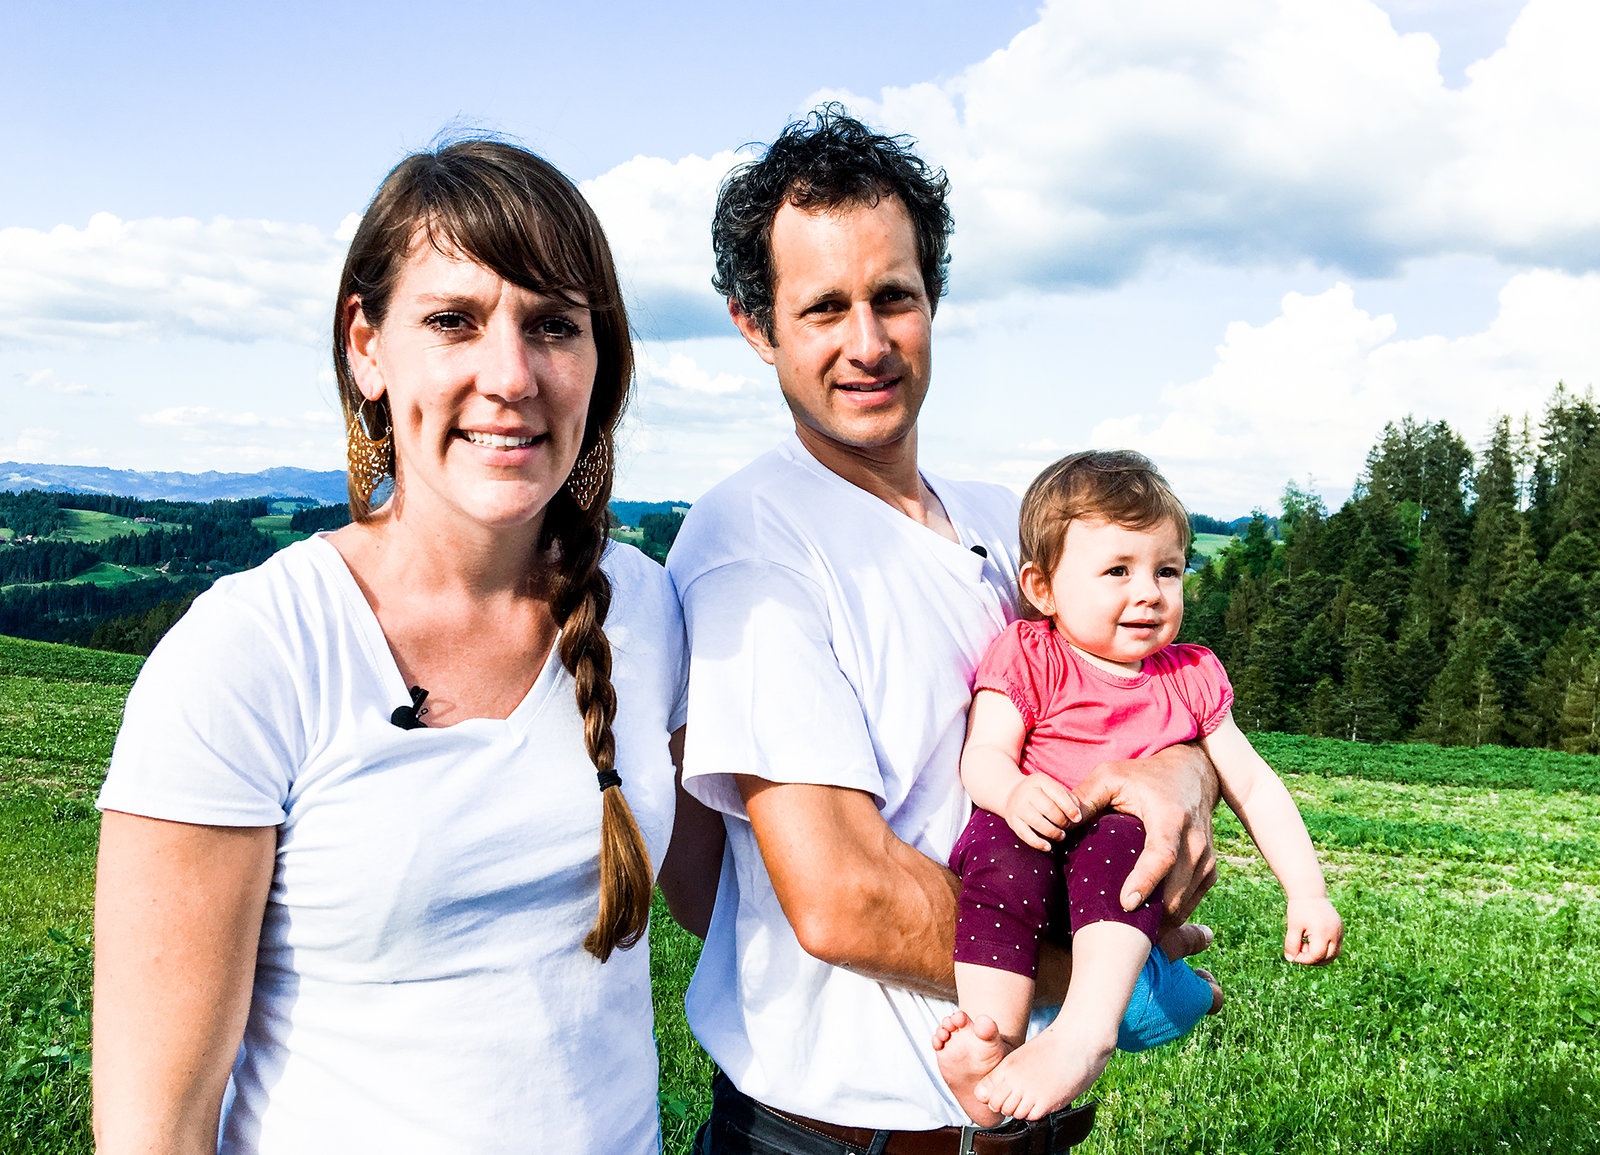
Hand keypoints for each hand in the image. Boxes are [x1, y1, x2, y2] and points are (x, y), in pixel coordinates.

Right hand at [1001, 774, 1081, 850]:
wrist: (1010, 793)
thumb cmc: (1039, 793)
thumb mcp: (1051, 787)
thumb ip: (1067, 797)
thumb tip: (1077, 814)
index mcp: (1039, 780)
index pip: (1058, 794)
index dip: (1070, 808)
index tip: (1077, 818)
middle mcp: (1026, 792)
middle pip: (1049, 809)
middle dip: (1062, 821)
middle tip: (1067, 826)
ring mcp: (1017, 806)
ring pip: (1037, 822)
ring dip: (1053, 832)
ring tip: (1061, 836)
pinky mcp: (1012, 820)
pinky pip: (1025, 834)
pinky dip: (1037, 842)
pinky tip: (1048, 847)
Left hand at [1070, 743, 1219, 927]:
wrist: (1192, 774)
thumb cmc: (1143, 775)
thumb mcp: (1110, 776)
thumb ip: (1084, 797)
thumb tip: (1061, 824)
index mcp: (1170, 817)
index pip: (1162, 855)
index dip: (1146, 881)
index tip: (1126, 903)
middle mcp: (1195, 841)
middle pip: (1175, 890)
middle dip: (1148, 915)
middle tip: (1114, 932)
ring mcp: (1206, 858)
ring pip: (1185, 902)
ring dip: (1159, 921)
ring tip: (1126, 934)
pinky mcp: (1210, 870)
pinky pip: (1192, 902)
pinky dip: (1171, 916)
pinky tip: (1146, 923)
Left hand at [1284, 897, 1342, 963]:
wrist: (1310, 892)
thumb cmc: (1299, 909)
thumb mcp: (1292, 926)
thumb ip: (1291, 944)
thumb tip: (1290, 960)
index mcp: (1322, 932)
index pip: (1317, 956)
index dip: (1304, 959)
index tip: (1294, 953)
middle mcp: (1335, 933)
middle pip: (1328, 958)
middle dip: (1313, 959)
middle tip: (1300, 948)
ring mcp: (1340, 932)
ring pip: (1334, 954)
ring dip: (1320, 956)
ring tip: (1306, 945)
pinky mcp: (1340, 930)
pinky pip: (1336, 946)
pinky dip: (1325, 949)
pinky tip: (1312, 940)